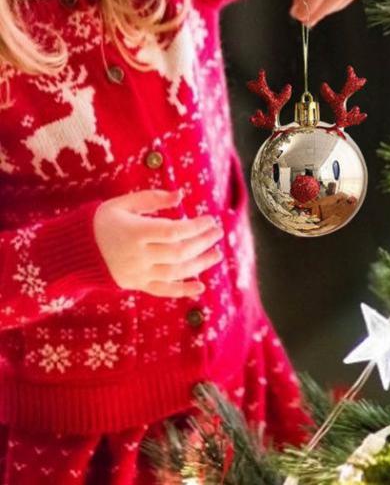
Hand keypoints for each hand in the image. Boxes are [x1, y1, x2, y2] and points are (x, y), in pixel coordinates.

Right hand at [93, 190, 222, 298]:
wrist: (74, 251)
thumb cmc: (102, 221)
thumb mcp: (123, 203)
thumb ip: (152, 198)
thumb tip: (180, 195)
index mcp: (135, 233)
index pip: (174, 232)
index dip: (195, 227)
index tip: (210, 219)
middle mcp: (138, 256)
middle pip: (179, 252)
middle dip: (203, 243)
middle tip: (218, 233)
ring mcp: (137, 273)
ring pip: (175, 272)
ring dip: (200, 264)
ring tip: (217, 254)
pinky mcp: (136, 285)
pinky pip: (162, 290)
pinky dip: (182, 291)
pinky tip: (200, 287)